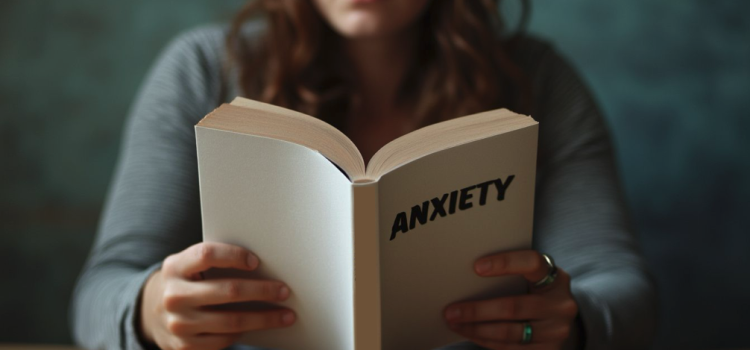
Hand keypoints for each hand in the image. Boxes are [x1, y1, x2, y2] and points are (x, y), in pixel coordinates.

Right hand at [139, 242, 295, 349]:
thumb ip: (214, 262)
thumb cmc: (185, 281)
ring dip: (264, 319)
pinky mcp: (184, 347)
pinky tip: (259, 326)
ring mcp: (178, 324)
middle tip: (284, 291)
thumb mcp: (189, 265)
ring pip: (232, 322)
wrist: (150, 312)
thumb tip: (262, 265)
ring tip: (286, 315)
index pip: (207, 255)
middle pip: (229, 291)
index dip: (234, 256)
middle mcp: (174, 296)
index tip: (256, 261)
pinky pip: (224, 340)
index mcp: (175, 267)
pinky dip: (245, 333)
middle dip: (263, 291)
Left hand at [444, 250, 578, 349]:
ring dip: (476, 329)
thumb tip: (466, 276)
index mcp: (556, 277)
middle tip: (451, 311)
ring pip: (509, 332)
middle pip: (513, 306)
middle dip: (477, 310)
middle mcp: (561, 305)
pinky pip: (510, 348)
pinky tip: (470, 333)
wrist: (560, 320)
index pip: (532, 263)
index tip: (476, 267)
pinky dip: (485, 340)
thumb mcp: (533, 279)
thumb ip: (512, 275)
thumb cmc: (536, 292)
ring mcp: (556, 331)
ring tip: (454, 323)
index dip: (505, 263)